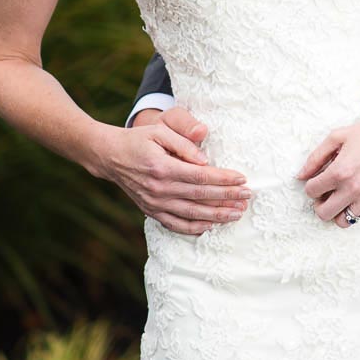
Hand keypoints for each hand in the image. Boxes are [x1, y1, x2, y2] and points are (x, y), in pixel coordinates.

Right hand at [96, 105, 250, 234]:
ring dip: (216, 216)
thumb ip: (184, 144)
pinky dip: (194, 228)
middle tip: (248, 197)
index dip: (224, 179)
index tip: (242, 179)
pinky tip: (211, 226)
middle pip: (200, 197)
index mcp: (162, 167)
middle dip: (227, 198)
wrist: (111, 156)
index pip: (201, 176)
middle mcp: (158, 189)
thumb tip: (206, 161)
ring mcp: (154, 203)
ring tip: (237, 214)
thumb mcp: (160, 131)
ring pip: (191, 214)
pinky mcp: (151, 211)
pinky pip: (175, 224)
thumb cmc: (139, 140)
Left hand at [296, 110, 359, 226]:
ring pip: (343, 220)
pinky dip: (357, 206)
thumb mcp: (337, 137)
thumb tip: (300, 175)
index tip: (318, 181)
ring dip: (338, 210)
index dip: (311, 185)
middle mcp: (354, 188)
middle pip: (323, 213)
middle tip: (325, 195)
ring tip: (341, 198)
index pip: (312, 191)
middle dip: (320, 204)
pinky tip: (359, 192)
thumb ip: (315, 157)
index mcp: (340, 172)